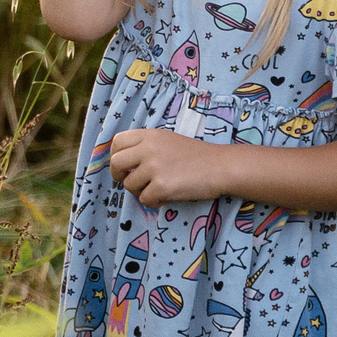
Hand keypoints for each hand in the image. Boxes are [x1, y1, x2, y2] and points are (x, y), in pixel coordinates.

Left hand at [106, 128, 230, 205]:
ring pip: (129, 185)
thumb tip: (123, 162)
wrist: (221, 167)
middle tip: (130, 182)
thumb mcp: (168, 141)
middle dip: (118, 176)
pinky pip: (144, 199)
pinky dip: (154, 201)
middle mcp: (148, 149)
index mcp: (149, 135)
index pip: (117, 142)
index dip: (115, 156)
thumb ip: (146, 146)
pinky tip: (168, 196)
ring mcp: (154, 167)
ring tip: (159, 188)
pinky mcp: (162, 186)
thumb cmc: (196, 156)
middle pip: (116, 164)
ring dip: (141, 191)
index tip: (123, 166)